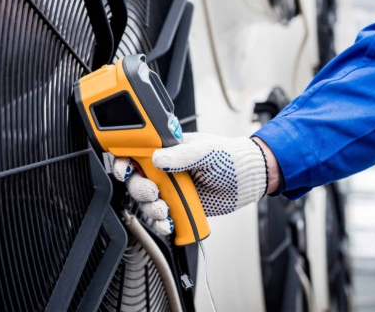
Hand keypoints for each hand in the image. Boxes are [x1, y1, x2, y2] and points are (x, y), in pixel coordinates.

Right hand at [113, 133, 273, 234]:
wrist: (249, 179)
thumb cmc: (228, 157)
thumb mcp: (204, 151)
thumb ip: (181, 154)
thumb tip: (157, 158)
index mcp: (167, 150)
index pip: (137, 153)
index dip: (125, 161)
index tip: (125, 170)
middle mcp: (165, 170)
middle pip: (137, 180)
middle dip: (139, 189)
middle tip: (153, 192)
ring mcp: (172, 189)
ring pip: (147, 202)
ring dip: (150, 208)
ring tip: (164, 209)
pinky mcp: (180, 207)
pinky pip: (162, 218)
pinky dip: (161, 223)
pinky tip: (168, 223)